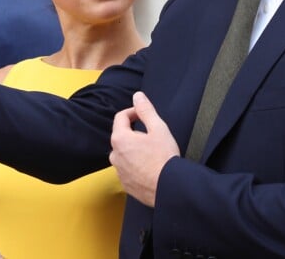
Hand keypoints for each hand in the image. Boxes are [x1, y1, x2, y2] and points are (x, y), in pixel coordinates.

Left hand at [109, 91, 179, 206]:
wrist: (169, 188)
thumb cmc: (164, 159)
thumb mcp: (158, 128)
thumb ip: (146, 109)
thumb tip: (137, 96)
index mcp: (120, 139)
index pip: (120, 117)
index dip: (133, 111)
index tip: (143, 113)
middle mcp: (115, 155)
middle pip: (122, 135)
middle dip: (134, 131)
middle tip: (152, 134)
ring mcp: (119, 171)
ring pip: (124, 152)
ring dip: (135, 148)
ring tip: (152, 151)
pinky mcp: (126, 184)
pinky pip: (128, 168)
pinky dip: (136, 164)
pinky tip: (150, 166)